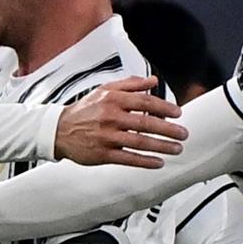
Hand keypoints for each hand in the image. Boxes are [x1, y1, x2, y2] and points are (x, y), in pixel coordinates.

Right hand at [54, 76, 186, 167]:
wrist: (59, 130)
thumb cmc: (84, 110)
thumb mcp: (105, 90)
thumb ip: (131, 84)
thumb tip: (153, 81)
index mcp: (112, 99)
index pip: (144, 102)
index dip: (164, 107)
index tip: (178, 113)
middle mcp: (110, 117)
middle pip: (145, 123)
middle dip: (168, 129)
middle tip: (183, 133)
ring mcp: (107, 137)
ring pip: (139, 142)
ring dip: (161, 146)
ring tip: (176, 148)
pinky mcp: (103, 154)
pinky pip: (128, 158)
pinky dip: (145, 161)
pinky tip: (158, 162)